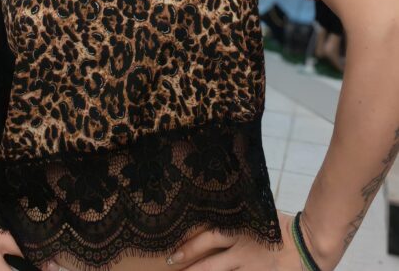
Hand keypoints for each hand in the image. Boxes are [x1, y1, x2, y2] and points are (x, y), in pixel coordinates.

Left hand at [165, 210, 304, 269]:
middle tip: (173, 266)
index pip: (208, 239)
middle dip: (191, 267)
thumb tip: (221, 215)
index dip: (190, 247)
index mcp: (240, 232)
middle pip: (210, 263)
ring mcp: (251, 270)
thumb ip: (240, 218)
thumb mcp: (258, 215)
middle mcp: (242, 253)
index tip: (174, 254)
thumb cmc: (284, 226)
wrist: (308, 245)